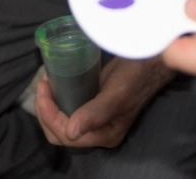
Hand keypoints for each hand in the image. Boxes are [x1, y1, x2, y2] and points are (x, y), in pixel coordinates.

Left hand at [34, 56, 175, 148]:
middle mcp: (99, 132)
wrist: (152, 58)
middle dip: (46, 111)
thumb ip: (95, 114)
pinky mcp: (94, 105)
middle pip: (60, 132)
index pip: (65, 136)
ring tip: (46, 83)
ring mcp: (96, 119)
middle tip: (43, 84)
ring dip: (49, 105)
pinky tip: (56, 83)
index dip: (49, 115)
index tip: (44, 88)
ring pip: (62, 121)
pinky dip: (58, 99)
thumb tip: (71, 132)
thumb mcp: (116, 95)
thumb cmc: (136, 75)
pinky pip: (70, 109)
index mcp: (104, 135)